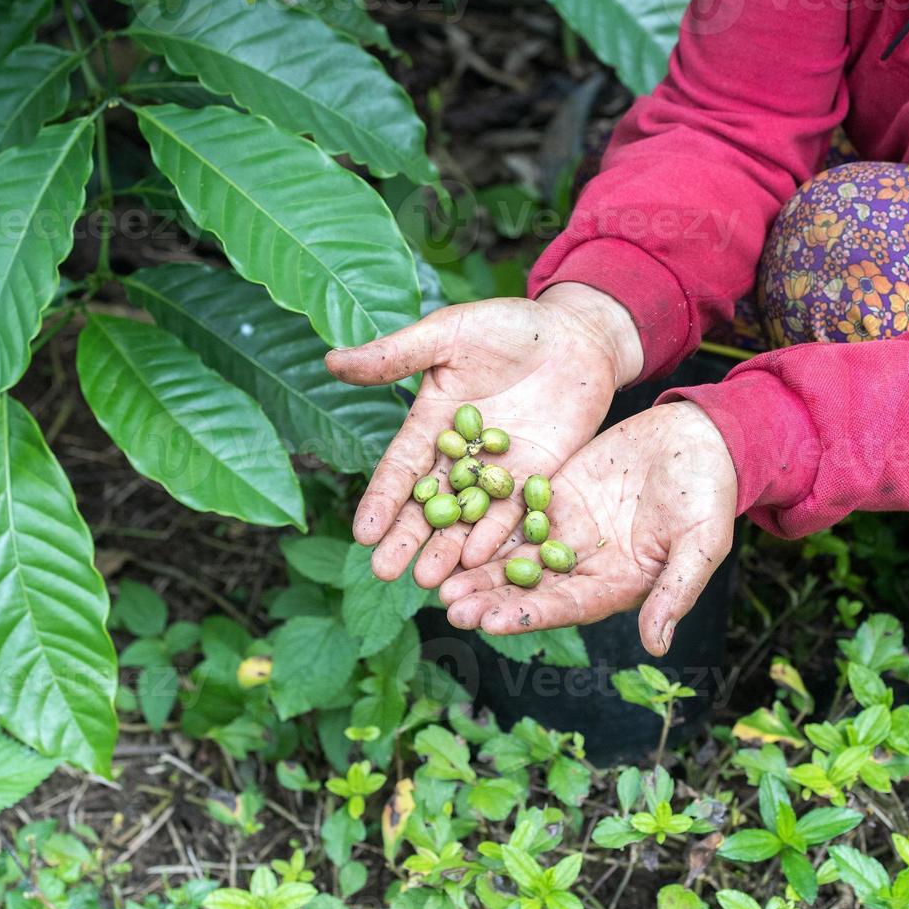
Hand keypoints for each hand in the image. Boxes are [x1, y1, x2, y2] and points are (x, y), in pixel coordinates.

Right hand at [325, 284, 642, 587]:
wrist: (577, 334)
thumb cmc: (509, 325)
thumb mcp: (448, 333)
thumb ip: (396, 355)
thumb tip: (331, 361)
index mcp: (431, 424)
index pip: (400, 470)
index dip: (382, 501)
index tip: (362, 532)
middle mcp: (460, 457)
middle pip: (427, 505)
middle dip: (405, 539)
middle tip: (383, 573)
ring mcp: (498, 472)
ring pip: (467, 519)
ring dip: (447, 551)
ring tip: (426, 582)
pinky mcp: (536, 479)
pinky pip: (513, 514)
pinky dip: (495, 537)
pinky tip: (479, 562)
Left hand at [438, 402, 737, 655]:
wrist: (702, 437)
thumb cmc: (710, 492)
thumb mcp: (702, 542)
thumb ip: (676, 591)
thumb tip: (656, 646)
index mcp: (618, 583)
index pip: (567, 605)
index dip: (529, 614)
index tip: (492, 622)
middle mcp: (585, 565)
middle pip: (530, 587)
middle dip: (490, 598)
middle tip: (450, 606)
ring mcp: (567, 531)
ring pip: (513, 555)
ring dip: (477, 569)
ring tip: (438, 579)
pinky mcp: (555, 496)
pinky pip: (514, 513)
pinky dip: (484, 524)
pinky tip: (451, 529)